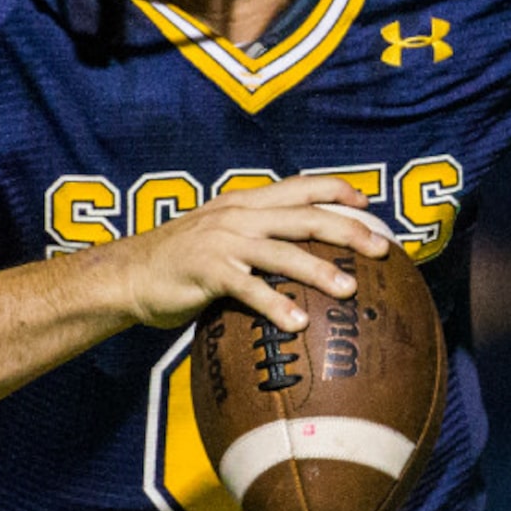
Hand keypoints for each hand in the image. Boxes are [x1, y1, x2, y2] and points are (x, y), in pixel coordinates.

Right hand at [114, 174, 390, 333]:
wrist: (127, 275)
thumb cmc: (179, 265)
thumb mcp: (221, 240)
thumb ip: (256, 242)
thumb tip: (299, 264)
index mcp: (246, 202)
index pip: (301, 186)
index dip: (339, 191)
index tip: (371, 206)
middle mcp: (239, 214)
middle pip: (305, 216)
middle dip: (349, 230)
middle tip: (382, 250)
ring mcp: (223, 240)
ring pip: (283, 250)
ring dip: (319, 269)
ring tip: (349, 289)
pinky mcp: (207, 270)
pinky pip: (249, 287)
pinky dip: (275, 305)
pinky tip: (297, 325)